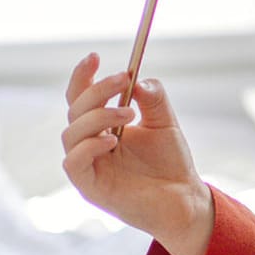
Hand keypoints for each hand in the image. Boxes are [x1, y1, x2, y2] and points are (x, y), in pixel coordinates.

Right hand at [60, 53, 213, 254]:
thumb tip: (138, 79)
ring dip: (98, 115)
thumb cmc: (171, 162)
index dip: (82, 76)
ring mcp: (88, 166)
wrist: (184, 198)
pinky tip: (113, 140)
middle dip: (96, 90)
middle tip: (123, 80)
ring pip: (71, 133)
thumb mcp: (165, 122)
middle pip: (75, 110)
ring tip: (129, 113)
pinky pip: (74, 162)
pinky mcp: (90, 187)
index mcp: (102, 126)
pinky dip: (89, 146)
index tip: (95, 56)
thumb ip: (152, 98)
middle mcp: (90, 144)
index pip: (81, 97)